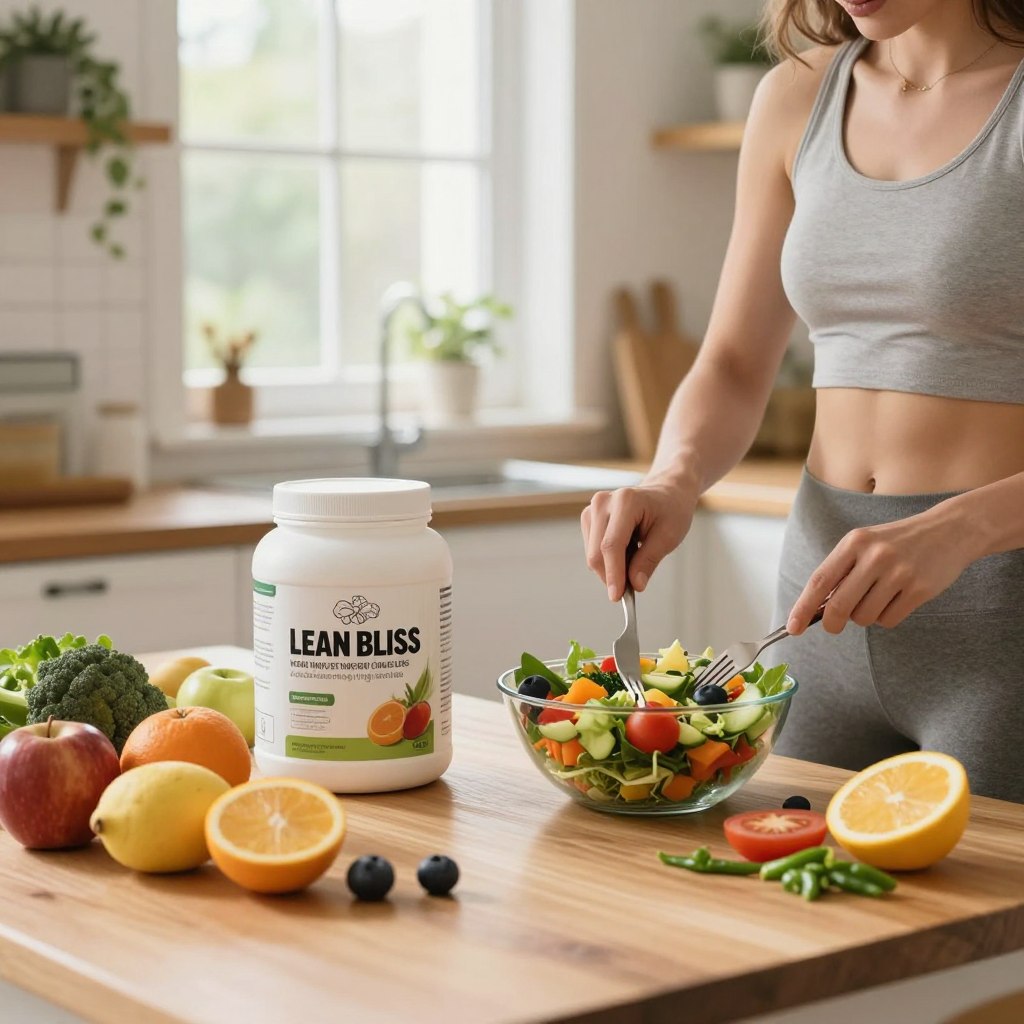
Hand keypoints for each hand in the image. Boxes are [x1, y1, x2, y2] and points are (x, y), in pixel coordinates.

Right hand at [581, 474, 696, 600]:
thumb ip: (649, 560)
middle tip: (632, 588)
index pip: (612, 545)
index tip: (617, 597)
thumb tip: (635, 585)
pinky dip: (608, 560)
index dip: (613, 574)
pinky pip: (592, 550)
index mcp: (626, 501)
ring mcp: (592, 509)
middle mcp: (603, 502)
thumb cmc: (670, 511)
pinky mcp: (588, 518)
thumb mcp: (669, 536)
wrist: (666, 493)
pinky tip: (627, 551)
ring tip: (636, 557)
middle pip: (597, 552)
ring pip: (592, 554)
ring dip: (611, 568)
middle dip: (612, 576)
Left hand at [787, 505, 976, 634]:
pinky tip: (897, 599)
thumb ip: (841, 571)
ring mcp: (899, 572)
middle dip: (832, 623)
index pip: (820, 581)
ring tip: (878, 597)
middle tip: (833, 626)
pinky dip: (887, 618)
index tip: (793, 628)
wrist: (950, 530)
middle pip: (839, 606)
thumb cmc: (897, 542)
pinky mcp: (920, 589)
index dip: (803, 607)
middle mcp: (875, 556)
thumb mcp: (865, 544)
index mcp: (854, 542)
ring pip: (864, 617)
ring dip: (865, 616)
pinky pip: (889, 621)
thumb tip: (815, 609)